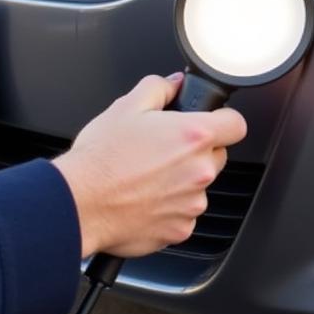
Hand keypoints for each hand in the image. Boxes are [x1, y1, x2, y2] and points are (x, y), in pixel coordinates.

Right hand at [52, 74, 247, 257]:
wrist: (76, 205)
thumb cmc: (100, 159)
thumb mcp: (127, 107)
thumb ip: (159, 87)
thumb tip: (173, 83)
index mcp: (194, 136)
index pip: (236, 125)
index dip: (224, 121)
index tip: (212, 123)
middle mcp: (200, 171)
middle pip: (218, 156)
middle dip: (198, 152)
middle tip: (165, 151)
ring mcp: (192, 203)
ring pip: (200, 186)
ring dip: (183, 182)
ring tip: (148, 177)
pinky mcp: (179, 230)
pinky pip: (184, 214)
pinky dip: (170, 208)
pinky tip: (144, 199)